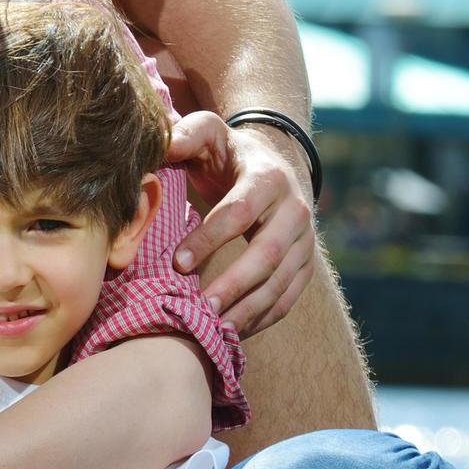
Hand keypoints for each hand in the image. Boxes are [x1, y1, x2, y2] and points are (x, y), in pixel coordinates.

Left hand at [166, 110, 317, 335]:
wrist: (275, 164)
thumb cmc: (229, 154)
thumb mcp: (210, 134)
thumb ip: (187, 134)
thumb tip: (163, 143)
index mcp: (269, 178)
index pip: (240, 212)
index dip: (209, 239)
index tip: (177, 263)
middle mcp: (295, 210)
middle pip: (268, 253)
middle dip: (234, 284)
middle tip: (201, 308)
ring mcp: (305, 241)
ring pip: (281, 282)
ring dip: (249, 309)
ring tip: (215, 330)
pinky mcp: (306, 264)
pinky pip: (288, 298)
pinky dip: (262, 319)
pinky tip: (233, 333)